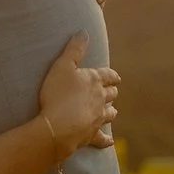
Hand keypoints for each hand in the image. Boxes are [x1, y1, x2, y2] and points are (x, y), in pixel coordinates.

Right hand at [37, 32, 119, 156]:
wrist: (58, 126)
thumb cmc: (57, 94)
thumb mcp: (62, 66)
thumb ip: (74, 49)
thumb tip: (85, 32)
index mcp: (94, 81)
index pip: (108, 76)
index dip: (112, 76)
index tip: (116, 77)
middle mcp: (100, 100)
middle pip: (111, 95)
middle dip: (112, 92)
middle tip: (112, 92)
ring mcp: (97, 119)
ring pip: (109, 115)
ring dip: (111, 112)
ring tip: (112, 111)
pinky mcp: (91, 136)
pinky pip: (102, 139)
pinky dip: (107, 140)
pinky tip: (110, 141)